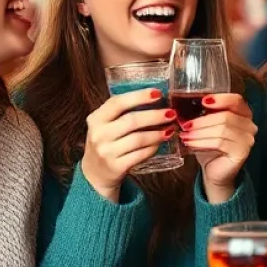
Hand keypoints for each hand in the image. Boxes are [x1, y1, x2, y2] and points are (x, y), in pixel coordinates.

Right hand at [81, 87, 173, 201]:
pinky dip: (153, 147)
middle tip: (171, 113)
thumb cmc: (107, 142)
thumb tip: (156, 98)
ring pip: (138, 139)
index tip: (158, 93)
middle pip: (131, 121)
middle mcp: (99, 134)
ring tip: (170, 129)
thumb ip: (124, 112)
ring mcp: (106, 152)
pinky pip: (140, 154)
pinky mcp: (116, 167)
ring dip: (157, 133)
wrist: (95, 173)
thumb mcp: (107, 124)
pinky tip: (160, 143)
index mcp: (96, 118)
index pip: (117, 102)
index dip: (139, 96)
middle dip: (155, 116)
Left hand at [179, 93, 256, 200]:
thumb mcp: (208, 126)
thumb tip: (185, 104)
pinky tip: (191, 143)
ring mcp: (248, 139)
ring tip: (185, 135)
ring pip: (222, 129)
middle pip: (226, 116)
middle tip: (185, 125)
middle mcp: (249, 125)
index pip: (236, 100)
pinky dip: (202, 142)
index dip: (221, 99)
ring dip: (200, 132)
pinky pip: (220, 142)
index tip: (203, 101)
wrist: (215, 170)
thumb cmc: (210, 145)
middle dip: (202, 120)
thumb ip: (204, 113)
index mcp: (244, 114)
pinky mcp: (242, 152)